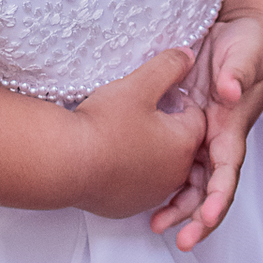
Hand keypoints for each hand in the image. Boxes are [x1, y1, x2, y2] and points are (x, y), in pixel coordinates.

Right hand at [71, 49, 206, 220]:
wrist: (67, 162)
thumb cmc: (103, 126)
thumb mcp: (140, 84)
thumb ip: (169, 66)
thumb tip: (187, 57)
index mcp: (184, 144)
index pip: (195, 115)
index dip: (174, 100)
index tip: (151, 96)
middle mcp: (174, 175)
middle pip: (179, 142)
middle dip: (163, 126)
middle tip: (135, 112)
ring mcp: (151, 194)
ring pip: (159, 164)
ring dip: (146, 149)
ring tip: (119, 132)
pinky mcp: (128, 206)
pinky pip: (137, 183)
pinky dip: (129, 170)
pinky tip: (109, 154)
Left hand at [149, 15, 262, 250]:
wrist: (246, 29)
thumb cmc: (252, 43)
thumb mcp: (246, 54)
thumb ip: (238, 72)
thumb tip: (229, 91)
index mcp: (233, 128)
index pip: (227, 172)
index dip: (217, 198)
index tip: (204, 218)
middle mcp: (217, 137)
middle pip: (207, 187)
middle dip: (194, 216)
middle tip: (177, 238)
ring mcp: (201, 132)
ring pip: (189, 179)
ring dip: (177, 205)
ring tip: (156, 225)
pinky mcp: (183, 121)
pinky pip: (173, 156)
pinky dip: (162, 178)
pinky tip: (143, 191)